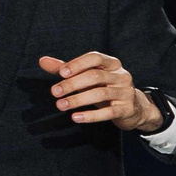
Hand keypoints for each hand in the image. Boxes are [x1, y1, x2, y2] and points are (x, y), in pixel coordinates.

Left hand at [42, 52, 163, 130]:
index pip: (95, 58)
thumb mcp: (87, 77)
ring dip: (78, 100)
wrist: (134, 108)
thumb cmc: (104, 88)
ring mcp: (126, 92)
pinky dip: (91, 116)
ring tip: (60, 105)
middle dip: (73, 84)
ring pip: (101, 94)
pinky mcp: (127, 109)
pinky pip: (108, 112)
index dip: (77, 64)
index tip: (61, 73)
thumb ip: (66, 69)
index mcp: (112, 64)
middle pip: (95, 76)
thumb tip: (42, 61)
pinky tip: (75, 117)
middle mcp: (122, 75)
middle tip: (54, 92)